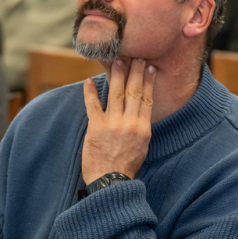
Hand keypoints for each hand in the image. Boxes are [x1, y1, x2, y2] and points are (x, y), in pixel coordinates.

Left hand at [81, 59, 155, 184]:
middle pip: (133, 91)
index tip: (149, 67)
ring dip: (116, 75)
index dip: (148, 81)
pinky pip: (93, 105)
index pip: (147, 99)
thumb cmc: (126, 167)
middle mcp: (130, 123)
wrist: (111, 182)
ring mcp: (112, 124)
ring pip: (115, 94)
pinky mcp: (96, 128)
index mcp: (143, 128)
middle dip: (135, 71)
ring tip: (117, 60)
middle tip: (136, 55)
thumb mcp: (142, 147)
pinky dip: (90, 92)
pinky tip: (88, 80)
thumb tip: (140, 112)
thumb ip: (141, 128)